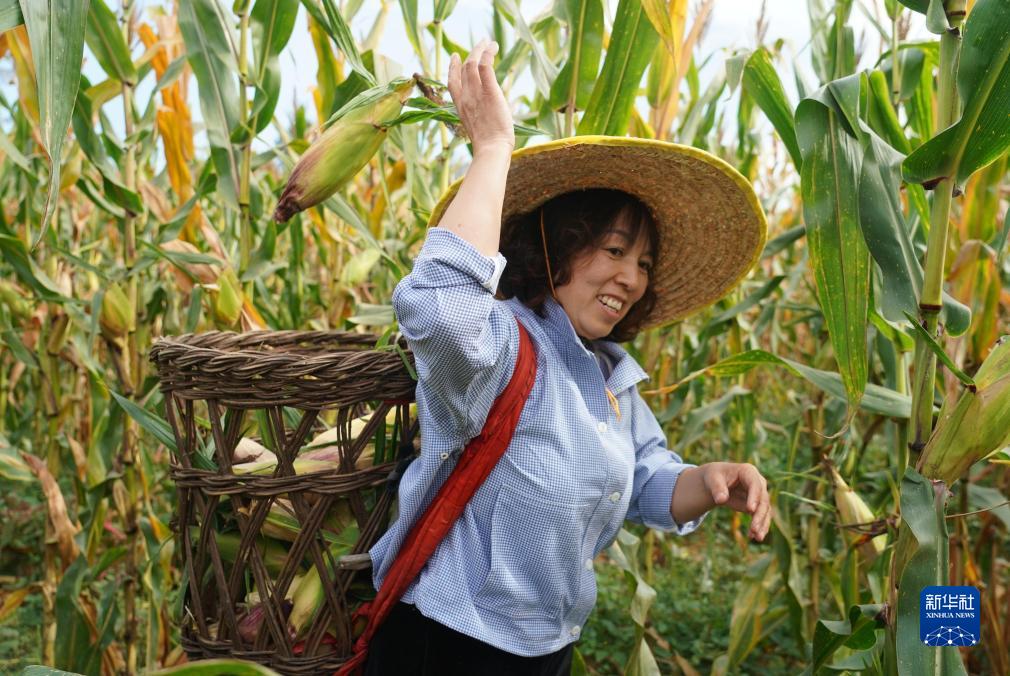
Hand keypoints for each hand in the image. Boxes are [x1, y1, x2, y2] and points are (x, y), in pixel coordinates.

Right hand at [447, 39, 514, 155]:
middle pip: (463, 69)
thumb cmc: (489, 145)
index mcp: (461, 107)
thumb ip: (481, 116)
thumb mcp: (479, 128)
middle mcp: (466, 97)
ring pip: (473, 63)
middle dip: (470, 53)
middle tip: (479, 43)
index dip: (452, 68)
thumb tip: (494, 114)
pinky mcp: (489, 91)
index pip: (452, 83)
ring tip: (488, 42)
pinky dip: (488, 53)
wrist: (491, 149)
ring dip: (480, 49)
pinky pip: (485, 66)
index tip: (455, 57)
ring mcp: (476, 94)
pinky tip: (493, 46)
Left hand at [703, 462, 770, 541]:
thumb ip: (717, 488)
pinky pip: (762, 517)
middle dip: (759, 515)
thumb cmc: (714, 477)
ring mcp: (759, 494)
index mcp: (748, 471)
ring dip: (762, 524)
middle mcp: (758, 482)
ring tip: (757, 537)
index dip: (754, 497)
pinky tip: (753, 537)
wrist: (717, 481)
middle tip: (754, 529)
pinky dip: (759, 527)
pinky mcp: (757, 506)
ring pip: (765, 510)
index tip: (750, 510)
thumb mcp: (712, 479)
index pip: (755, 484)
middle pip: (763, 500)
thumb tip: (721, 500)